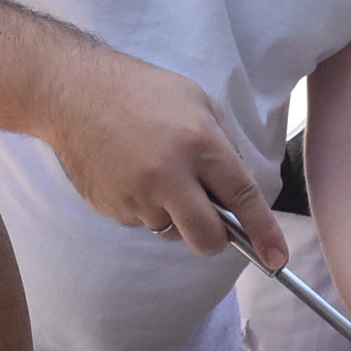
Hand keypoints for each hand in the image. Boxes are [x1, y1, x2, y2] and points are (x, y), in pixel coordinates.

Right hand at [45, 48, 285, 267]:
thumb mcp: (197, 102)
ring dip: (173, 213)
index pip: (242, 198)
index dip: (264, 233)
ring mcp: (137, 195)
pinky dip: (145, 206)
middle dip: (216, 238)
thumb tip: (235, 190)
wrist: (73, 92)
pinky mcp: (112, 207)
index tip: (276, 259)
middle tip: (210, 218)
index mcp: (199, 144)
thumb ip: (223, 146)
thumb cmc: (141, 91)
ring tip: (155, 170)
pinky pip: (142, 221)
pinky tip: (131, 172)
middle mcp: (169, 176)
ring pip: (171, 230)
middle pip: (206, 238)